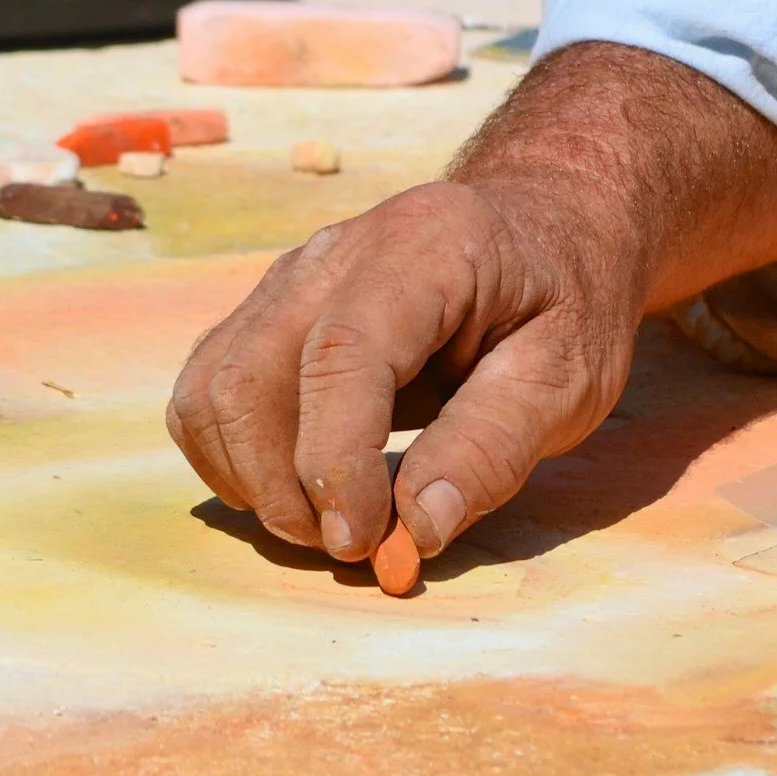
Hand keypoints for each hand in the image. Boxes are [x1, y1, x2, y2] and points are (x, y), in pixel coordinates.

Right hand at [166, 177, 644, 564]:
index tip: (363, 541)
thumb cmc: (563, 303)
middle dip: (282, 488)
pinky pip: (209, 390)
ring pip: (212, 389)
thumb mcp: (567, 378)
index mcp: (425, 248)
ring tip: (329, 522)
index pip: (341, 354)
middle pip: (249, 376)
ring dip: (251, 480)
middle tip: (354, 546)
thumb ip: (493, 449)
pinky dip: (232, 458)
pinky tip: (296, 489)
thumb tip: (415, 532)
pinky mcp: (266, 312)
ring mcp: (289, 279)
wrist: (540, 230)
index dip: (335, 462)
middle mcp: (335, 253)